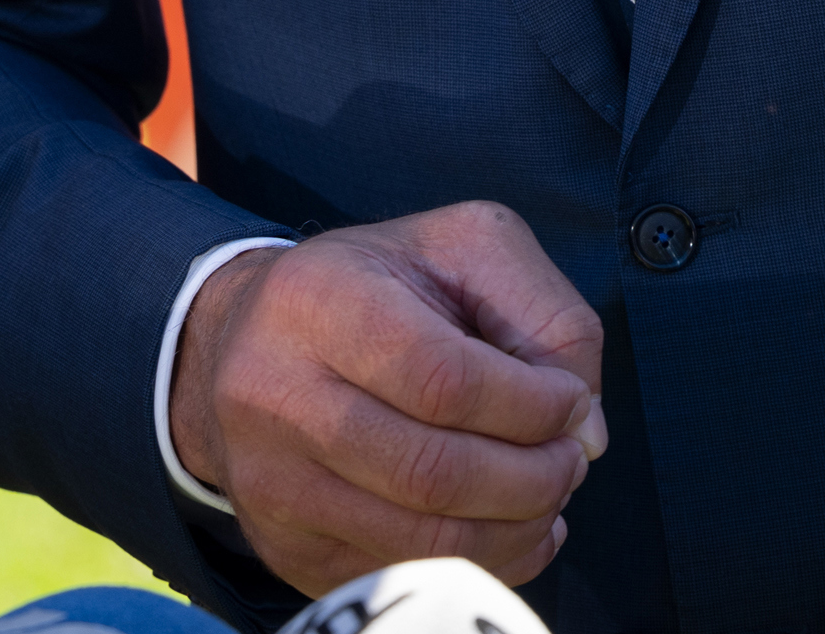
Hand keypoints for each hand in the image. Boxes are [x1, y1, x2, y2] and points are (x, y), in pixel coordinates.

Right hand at [168, 203, 605, 593]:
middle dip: (534, 477)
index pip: (445, 380)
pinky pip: (402, 577)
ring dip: (516, 529)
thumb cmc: (374, 288)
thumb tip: (583, 430)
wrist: (242, 339)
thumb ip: (546, 315)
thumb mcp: (463, 247)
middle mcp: (274, 394)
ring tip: (546, 492)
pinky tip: (506, 526)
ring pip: (423, 540)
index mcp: (316, 301)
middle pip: (434, 474)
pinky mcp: (284, 547)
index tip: (569, 402)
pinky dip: (481, 564)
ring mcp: (271, 483)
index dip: (531, 405)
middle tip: (570, 458)